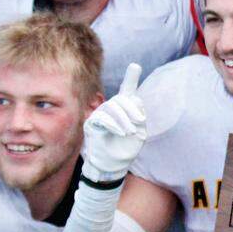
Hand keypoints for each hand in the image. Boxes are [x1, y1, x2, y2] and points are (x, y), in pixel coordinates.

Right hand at [82, 63, 145, 182]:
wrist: (114, 166)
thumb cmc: (127, 149)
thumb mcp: (139, 131)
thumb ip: (138, 114)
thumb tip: (134, 98)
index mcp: (124, 109)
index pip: (127, 90)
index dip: (131, 77)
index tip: (135, 66)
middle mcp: (111, 109)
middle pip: (121, 99)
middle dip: (133, 109)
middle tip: (140, 122)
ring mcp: (100, 115)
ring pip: (112, 107)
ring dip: (124, 118)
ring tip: (130, 131)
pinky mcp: (92, 124)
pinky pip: (102, 118)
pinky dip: (113, 124)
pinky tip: (121, 132)